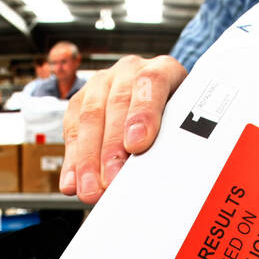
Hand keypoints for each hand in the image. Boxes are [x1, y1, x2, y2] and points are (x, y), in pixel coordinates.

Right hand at [60, 54, 186, 202]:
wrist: (161, 102)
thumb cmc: (177, 117)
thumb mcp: (186, 122)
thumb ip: (177, 138)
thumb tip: (162, 173)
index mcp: (163, 69)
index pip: (152, 82)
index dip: (143, 113)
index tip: (137, 144)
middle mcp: (130, 71)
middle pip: (116, 105)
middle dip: (111, 148)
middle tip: (111, 180)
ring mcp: (103, 84)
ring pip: (90, 117)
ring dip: (88, 160)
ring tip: (90, 189)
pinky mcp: (80, 102)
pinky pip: (72, 130)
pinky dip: (72, 161)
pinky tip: (72, 182)